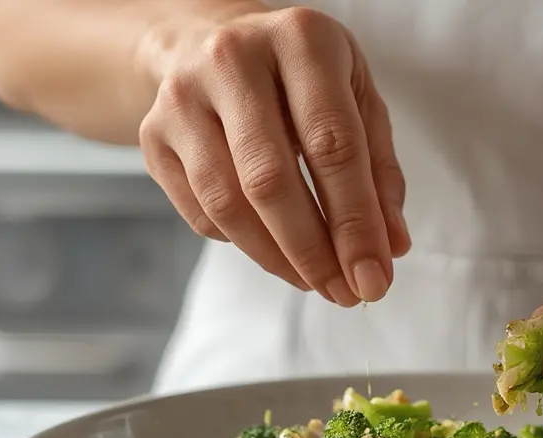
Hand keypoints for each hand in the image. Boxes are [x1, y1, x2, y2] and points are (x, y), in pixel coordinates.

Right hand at [139, 5, 409, 305]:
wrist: (214, 42)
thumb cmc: (302, 79)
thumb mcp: (356, 100)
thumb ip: (378, 172)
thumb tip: (390, 247)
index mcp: (301, 39)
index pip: (331, 146)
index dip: (355, 223)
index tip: (373, 278)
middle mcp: (233, 58)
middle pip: (270, 180)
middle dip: (313, 251)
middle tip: (344, 293)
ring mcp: (183, 96)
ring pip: (227, 204)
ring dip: (276, 258)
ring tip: (314, 281)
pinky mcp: (152, 134)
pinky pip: (201, 213)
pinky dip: (242, 243)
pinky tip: (272, 246)